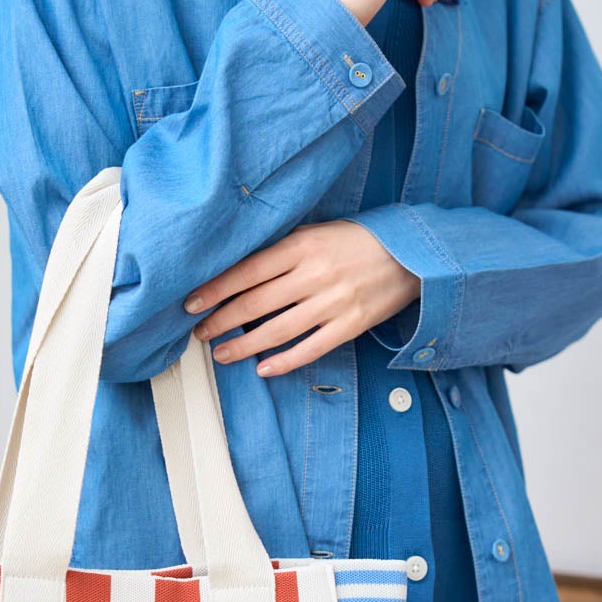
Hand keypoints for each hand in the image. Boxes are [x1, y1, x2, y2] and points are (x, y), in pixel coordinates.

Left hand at [182, 220, 421, 376]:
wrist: (411, 253)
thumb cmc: (356, 241)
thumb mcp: (315, 233)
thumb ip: (280, 251)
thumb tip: (236, 273)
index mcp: (301, 246)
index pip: (246, 271)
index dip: (214, 290)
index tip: (190, 304)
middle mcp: (314, 275)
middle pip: (255, 303)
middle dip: (221, 321)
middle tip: (199, 334)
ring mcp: (333, 302)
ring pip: (276, 331)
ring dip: (243, 346)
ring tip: (221, 354)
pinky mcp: (350, 325)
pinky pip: (310, 349)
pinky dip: (284, 362)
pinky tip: (262, 368)